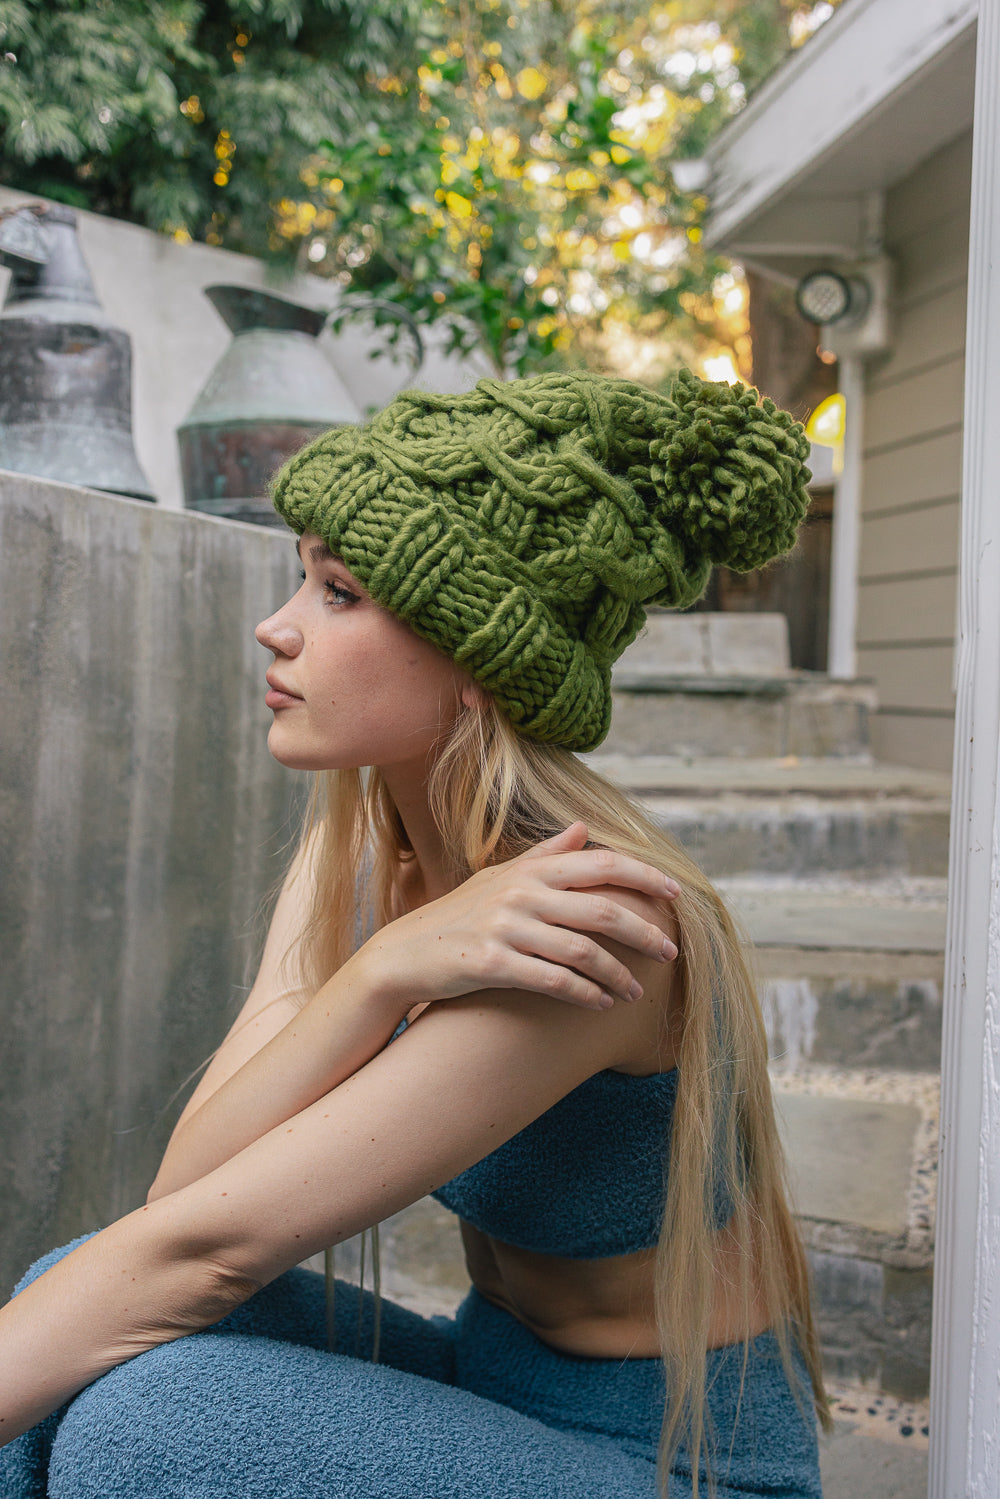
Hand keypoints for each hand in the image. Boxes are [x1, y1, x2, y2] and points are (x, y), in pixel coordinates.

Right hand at [355, 822, 678, 1012]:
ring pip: (582, 951)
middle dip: (644, 932)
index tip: (676, 895)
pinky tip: (601, 1004)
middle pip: (602, 909)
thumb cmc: (459, 915)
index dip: (644, 876)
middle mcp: (520, 894)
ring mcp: (505, 928)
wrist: (405, 954)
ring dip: (618, 974)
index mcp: (529, 871)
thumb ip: (543, 856)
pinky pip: (553, 980)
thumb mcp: (498, 878)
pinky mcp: (490, 963)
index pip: (600, 863)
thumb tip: (582, 827)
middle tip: (670, 951)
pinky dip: (585, 994)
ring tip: (637, 992)